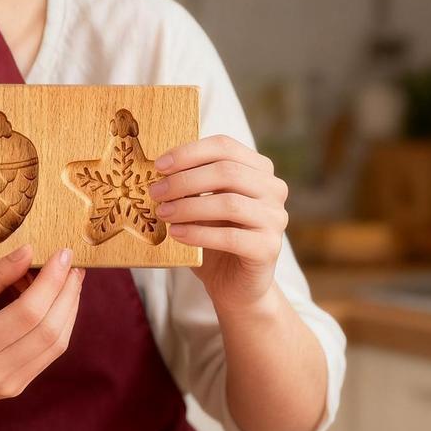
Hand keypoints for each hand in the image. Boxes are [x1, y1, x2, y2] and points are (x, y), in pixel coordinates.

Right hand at [0, 245, 84, 412]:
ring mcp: (11, 383)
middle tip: (72, 264)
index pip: (27, 312)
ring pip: (57, 343)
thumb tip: (28, 252)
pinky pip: (51, 353)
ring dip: (69, 307)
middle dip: (66, 292)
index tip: (62, 254)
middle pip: (48, 329)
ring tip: (69, 280)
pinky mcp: (20, 386)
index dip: (51, 281)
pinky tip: (58, 303)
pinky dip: (61, 324)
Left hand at [149, 135, 288, 311]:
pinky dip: (198, 234)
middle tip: (155, 192)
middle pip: (227, 172)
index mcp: (258, 169)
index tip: (159, 165)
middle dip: (184, 181)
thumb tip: (158, 170)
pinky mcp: (269, 248)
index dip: (189, 152)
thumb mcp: (200, 204)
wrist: (234, 284)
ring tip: (163, 213)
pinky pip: (230, 236)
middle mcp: (273, 189)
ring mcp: (276, 218)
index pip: (224, 146)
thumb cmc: (213, 237)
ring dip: (188, 207)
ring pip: (228, 203)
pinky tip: (176, 234)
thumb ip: (189, 184)